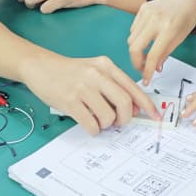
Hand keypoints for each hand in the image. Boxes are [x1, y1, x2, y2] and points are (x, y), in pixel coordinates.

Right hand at [23, 55, 158, 135]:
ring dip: (106, 125)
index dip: (147, 105)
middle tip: (118, 122)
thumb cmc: (69, 72)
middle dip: (125, 119)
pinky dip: (93, 130)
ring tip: (98, 120)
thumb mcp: (94, 70)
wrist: (40, 66)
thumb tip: (134, 108)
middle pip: (125, 103)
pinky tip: (88, 124)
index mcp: (106, 66)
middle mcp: (97, 74)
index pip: (133, 88)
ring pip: (108, 116)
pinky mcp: (70, 101)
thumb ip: (113, 85)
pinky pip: (91, 124)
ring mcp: (83, 87)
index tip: (155, 117)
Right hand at [127, 0, 195, 83]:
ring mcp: (147, 12)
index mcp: (169, 29)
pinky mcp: (142, 8)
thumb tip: (155, 69)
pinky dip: (136, 38)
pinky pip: (133, 29)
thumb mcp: (180, 38)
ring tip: (146, 53)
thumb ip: (166, 54)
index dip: (147, 70)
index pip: (152, 54)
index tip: (146, 80)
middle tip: (142, 68)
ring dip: (136, 50)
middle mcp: (155, 19)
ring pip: (131, 39)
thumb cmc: (187, 19)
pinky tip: (146, 38)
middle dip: (136, 62)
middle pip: (134, 47)